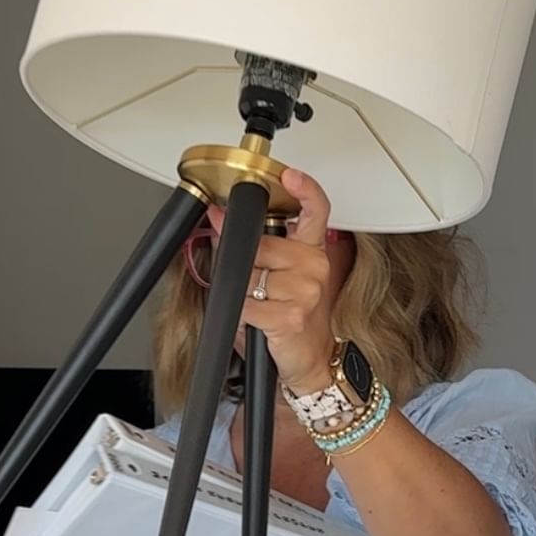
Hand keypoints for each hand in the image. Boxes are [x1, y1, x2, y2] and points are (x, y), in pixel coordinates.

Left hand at [233, 167, 338, 394]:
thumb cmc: (289, 318)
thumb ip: (252, 247)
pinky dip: (243, 315)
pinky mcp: (293, 314)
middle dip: (242, 263)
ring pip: (249, 276)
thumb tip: (219, 221)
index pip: (316, 209)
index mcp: (311, 249)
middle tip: (252, 284)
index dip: (303, 188)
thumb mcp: (273, 276)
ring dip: (242, 293)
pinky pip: (247, 305)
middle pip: (259, 245)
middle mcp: (314, 265)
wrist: (309, 361)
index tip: (288, 175)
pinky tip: (258, 321)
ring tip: (260, 306)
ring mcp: (307, 289)